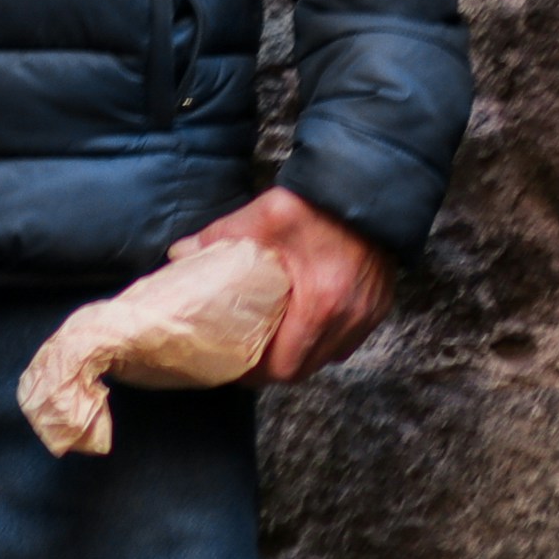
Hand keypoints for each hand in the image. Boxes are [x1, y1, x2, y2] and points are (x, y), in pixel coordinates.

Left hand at [187, 186, 395, 382]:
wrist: (365, 186)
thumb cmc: (316, 204)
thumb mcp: (264, 216)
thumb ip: (219, 237)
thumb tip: (179, 255)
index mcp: (321, 302)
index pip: (285, 366)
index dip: (256, 373)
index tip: (234, 365)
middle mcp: (350, 317)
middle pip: (305, 368)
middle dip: (275, 368)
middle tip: (248, 355)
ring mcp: (368, 313)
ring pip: (328, 357)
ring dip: (301, 354)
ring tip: (274, 342)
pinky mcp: (378, 305)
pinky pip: (348, 340)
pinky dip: (325, 340)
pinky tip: (305, 325)